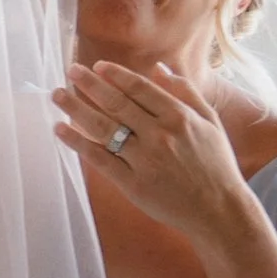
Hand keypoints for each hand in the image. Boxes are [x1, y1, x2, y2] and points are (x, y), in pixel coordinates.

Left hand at [54, 59, 253, 246]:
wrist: (219, 210)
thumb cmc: (216, 165)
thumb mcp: (210, 122)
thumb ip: (185, 92)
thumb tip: (159, 68)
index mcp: (178, 116)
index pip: (139, 88)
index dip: (115, 75)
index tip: (97, 66)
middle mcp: (159, 135)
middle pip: (116, 104)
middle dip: (90, 85)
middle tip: (70, 71)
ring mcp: (145, 160)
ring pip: (103, 128)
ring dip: (76, 109)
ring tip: (57, 95)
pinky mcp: (133, 184)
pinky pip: (100, 159)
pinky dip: (79, 143)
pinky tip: (62, 130)